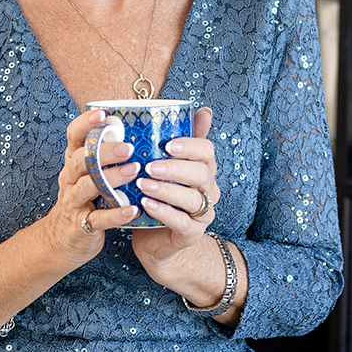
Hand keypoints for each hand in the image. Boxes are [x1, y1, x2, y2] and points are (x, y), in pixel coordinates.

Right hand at [43, 107, 140, 265]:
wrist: (62, 240)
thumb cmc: (84, 201)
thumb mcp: (88, 176)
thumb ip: (105, 157)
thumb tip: (138, 130)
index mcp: (73, 163)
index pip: (74, 138)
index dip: (85, 125)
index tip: (103, 114)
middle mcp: (70, 179)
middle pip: (82, 161)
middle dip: (104, 152)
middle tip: (128, 147)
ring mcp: (74, 202)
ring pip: (88, 187)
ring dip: (112, 178)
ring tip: (134, 171)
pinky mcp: (82, 225)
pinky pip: (99, 218)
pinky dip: (116, 214)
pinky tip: (133, 209)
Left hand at [130, 107, 219, 272]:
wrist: (157, 241)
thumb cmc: (159, 197)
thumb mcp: (166, 167)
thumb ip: (179, 140)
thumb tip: (202, 109)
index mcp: (204, 170)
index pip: (207, 151)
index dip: (190, 146)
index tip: (167, 144)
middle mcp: (208, 190)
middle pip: (202, 174)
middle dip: (176, 168)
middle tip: (150, 165)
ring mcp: (202, 213)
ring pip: (193, 199)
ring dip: (167, 190)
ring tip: (143, 184)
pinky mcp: (191, 233)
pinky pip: (181, 222)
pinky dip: (164, 212)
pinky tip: (145, 205)